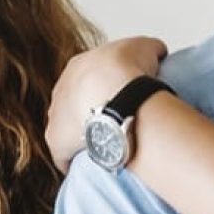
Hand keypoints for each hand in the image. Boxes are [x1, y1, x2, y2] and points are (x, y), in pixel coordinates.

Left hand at [47, 37, 169, 173]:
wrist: (117, 95)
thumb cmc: (128, 70)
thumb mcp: (146, 47)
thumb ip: (149, 50)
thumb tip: (158, 53)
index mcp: (78, 66)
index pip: (88, 80)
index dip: (105, 91)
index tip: (121, 101)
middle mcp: (61, 89)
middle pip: (73, 104)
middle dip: (90, 113)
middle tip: (115, 124)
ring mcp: (55, 116)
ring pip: (67, 129)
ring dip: (84, 137)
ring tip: (109, 146)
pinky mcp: (56, 142)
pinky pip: (63, 156)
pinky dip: (75, 162)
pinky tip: (94, 166)